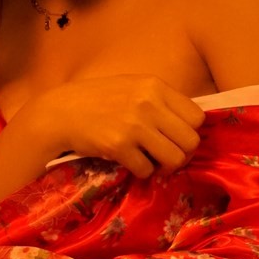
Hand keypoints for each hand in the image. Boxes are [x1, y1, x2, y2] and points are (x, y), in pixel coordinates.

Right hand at [32, 75, 205, 179]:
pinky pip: (147, 170)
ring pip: (175, 159)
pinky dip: (143, 172)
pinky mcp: (119, 146)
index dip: (190, 131)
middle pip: (191, 141)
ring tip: (153, 163)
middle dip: (183, 153)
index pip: (197, 116)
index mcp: (155, 86)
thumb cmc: (99, 99)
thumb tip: (189, 123)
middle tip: (168, 156)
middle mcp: (148, 104)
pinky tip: (132, 163)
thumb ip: (160, 100)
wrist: (61, 112)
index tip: (176, 137)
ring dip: (166, 167)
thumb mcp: (133, 87)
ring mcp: (134, 126)